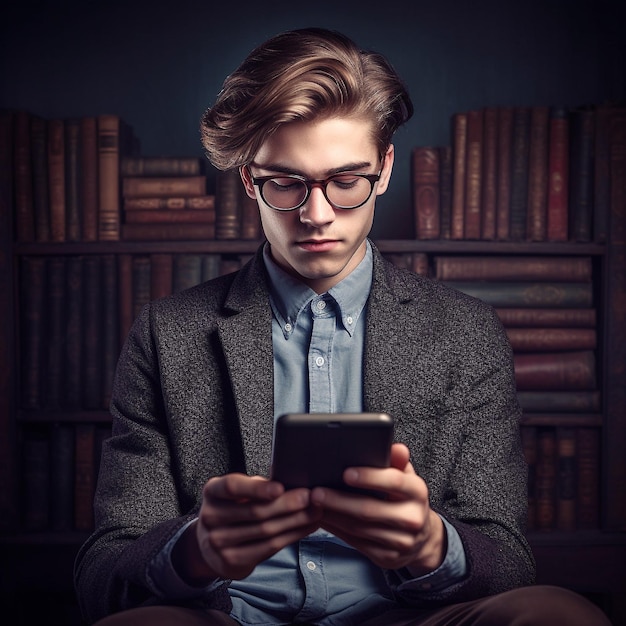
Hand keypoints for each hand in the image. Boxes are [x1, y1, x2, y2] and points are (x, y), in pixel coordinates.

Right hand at [173, 473, 321, 583]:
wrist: (210, 545)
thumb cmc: (233, 508)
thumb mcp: (237, 492)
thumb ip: (257, 485)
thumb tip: (290, 475)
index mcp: (212, 491)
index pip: (232, 487)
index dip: (257, 488)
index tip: (280, 487)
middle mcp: (210, 517)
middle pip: (255, 511)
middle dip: (287, 504)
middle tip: (309, 497)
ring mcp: (218, 542)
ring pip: (266, 531)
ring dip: (295, 521)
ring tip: (315, 511)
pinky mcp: (232, 562)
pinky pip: (269, 548)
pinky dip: (292, 536)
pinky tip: (306, 527)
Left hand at [310, 443, 444, 575]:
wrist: (422, 539)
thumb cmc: (406, 498)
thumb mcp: (406, 476)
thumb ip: (397, 461)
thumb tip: (396, 448)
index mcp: (417, 493)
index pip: (394, 482)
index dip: (369, 477)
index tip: (345, 472)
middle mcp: (412, 519)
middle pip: (369, 509)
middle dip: (339, 500)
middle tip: (316, 492)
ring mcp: (400, 542)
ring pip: (359, 528)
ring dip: (333, 516)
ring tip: (314, 504)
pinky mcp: (387, 558)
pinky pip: (356, 543)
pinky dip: (336, 529)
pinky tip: (323, 518)